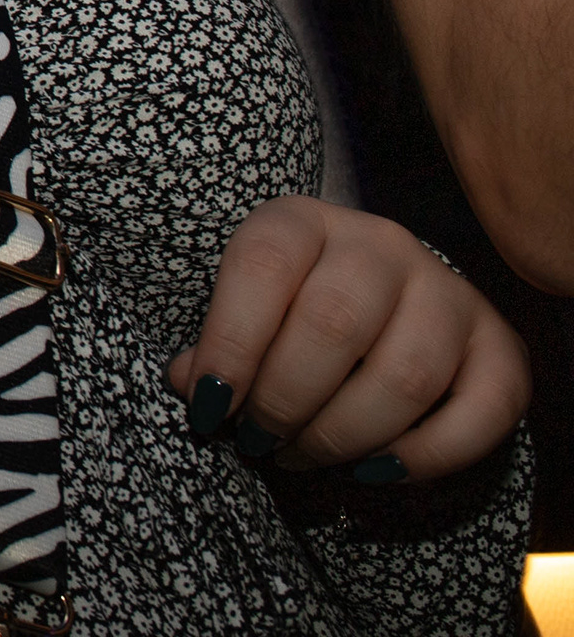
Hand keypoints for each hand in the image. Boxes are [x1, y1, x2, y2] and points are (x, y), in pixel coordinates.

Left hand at [165, 196, 529, 483]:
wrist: (383, 307)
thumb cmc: (291, 313)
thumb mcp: (244, 309)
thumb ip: (214, 345)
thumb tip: (191, 383)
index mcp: (305, 222)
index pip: (263, 263)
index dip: (230, 342)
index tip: (207, 403)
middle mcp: (383, 245)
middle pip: (335, 324)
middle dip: (285, 399)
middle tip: (257, 440)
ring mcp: (450, 293)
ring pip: (405, 376)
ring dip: (343, 435)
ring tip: (299, 457)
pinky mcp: (501, 349)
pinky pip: (479, 413)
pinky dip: (422, 457)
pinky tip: (371, 471)